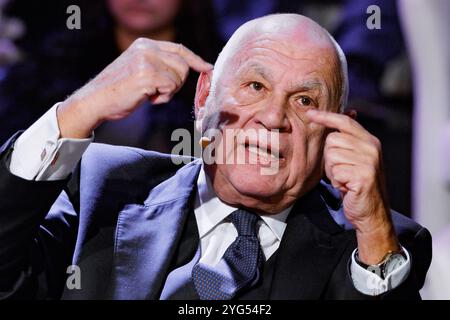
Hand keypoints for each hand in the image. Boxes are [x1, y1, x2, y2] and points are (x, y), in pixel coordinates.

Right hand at [57, 38, 212, 137]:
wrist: (95, 101)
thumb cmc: (117, 92)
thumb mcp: (138, 69)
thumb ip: (158, 65)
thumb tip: (184, 70)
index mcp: (145, 44)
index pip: (179, 49)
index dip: (195, 60)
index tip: (207, 68)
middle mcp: (146, 48)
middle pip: (183, 66)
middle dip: (176, 84)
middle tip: (158, 93)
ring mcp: (147, 60)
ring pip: (178, 77)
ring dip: (168, 92)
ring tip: (149, 94)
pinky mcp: (147, 75)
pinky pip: (170, 88)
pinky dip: (162, 98)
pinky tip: (146, 99)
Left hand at [306, 109, 399, 263]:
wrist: (372, 213)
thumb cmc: (357, 186)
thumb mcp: (355, 159)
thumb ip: (349, 140)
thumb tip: (348, 113)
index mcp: (370, 141)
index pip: (345, 121)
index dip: (326, 116)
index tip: (309, 113)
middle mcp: (372, 148)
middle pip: (332, 139)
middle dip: (329, 157)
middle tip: (340, 171)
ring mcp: (369, 162)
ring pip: (331, 155)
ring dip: (332, 171)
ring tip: (344, 179)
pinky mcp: (363, 176)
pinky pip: (335, 171)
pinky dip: (336, 181)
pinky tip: (346, 187)